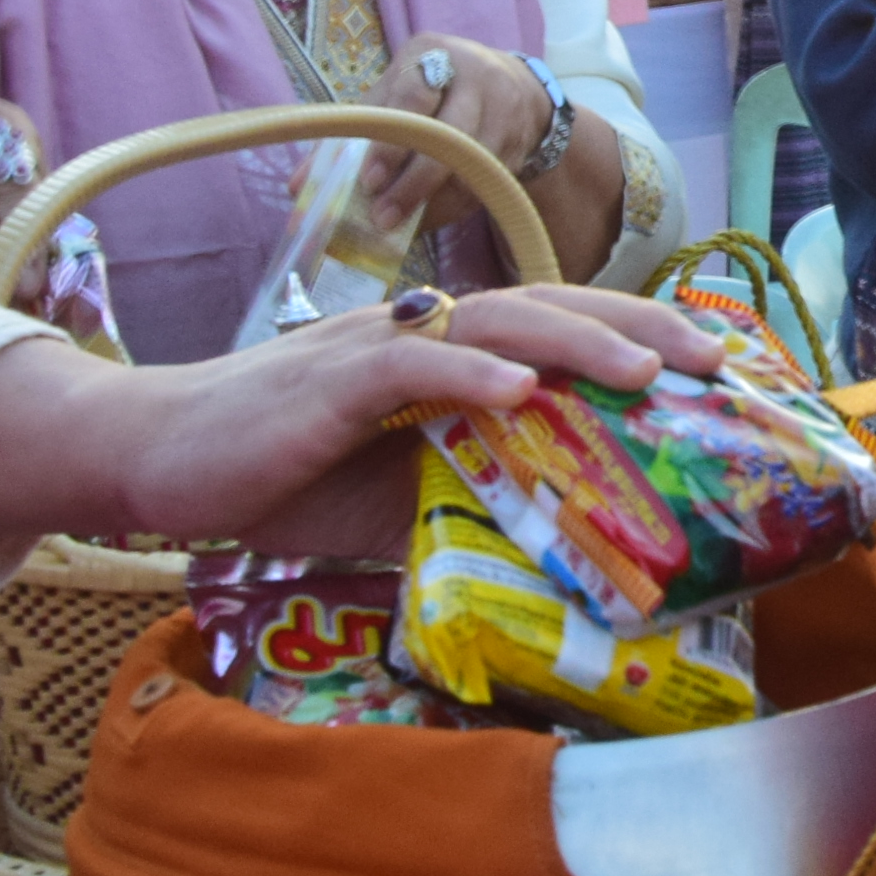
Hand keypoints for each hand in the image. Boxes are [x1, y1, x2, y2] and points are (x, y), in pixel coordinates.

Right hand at [0, 288, 723, 555]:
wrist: (156, 458)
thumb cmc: (282, 477)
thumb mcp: (396, 502)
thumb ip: (469, 506)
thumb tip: (560, 563)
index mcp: (451, 360)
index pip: (562, 335)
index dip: (639, 341)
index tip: (717, 369)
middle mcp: (426, 336)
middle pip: (553, 312)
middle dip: (641, 328)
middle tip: (719, 358)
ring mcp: (378, 350)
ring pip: (495, 323)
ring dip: (577, 341)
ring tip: (647, 365)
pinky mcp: (327, 380)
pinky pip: (407, 363)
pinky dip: (465, 373)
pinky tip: (515, 388)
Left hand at [358, 40, 553, 247]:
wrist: (512, 84)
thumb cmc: (436, 88)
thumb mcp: (400, 85)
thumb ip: (369, 119)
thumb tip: (318, 178)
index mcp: (435, 54)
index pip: (413, 98)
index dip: (391, 144)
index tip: (370, 181)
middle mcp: (477, 76)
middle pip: (449, 136)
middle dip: (415, 183)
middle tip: (384, 217)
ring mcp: (504, 110)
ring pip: (471, 166)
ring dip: (436, 203)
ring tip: (404, 224)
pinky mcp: (519, 143)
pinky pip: (486, 183)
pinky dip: (456, 207)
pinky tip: (431, 217)